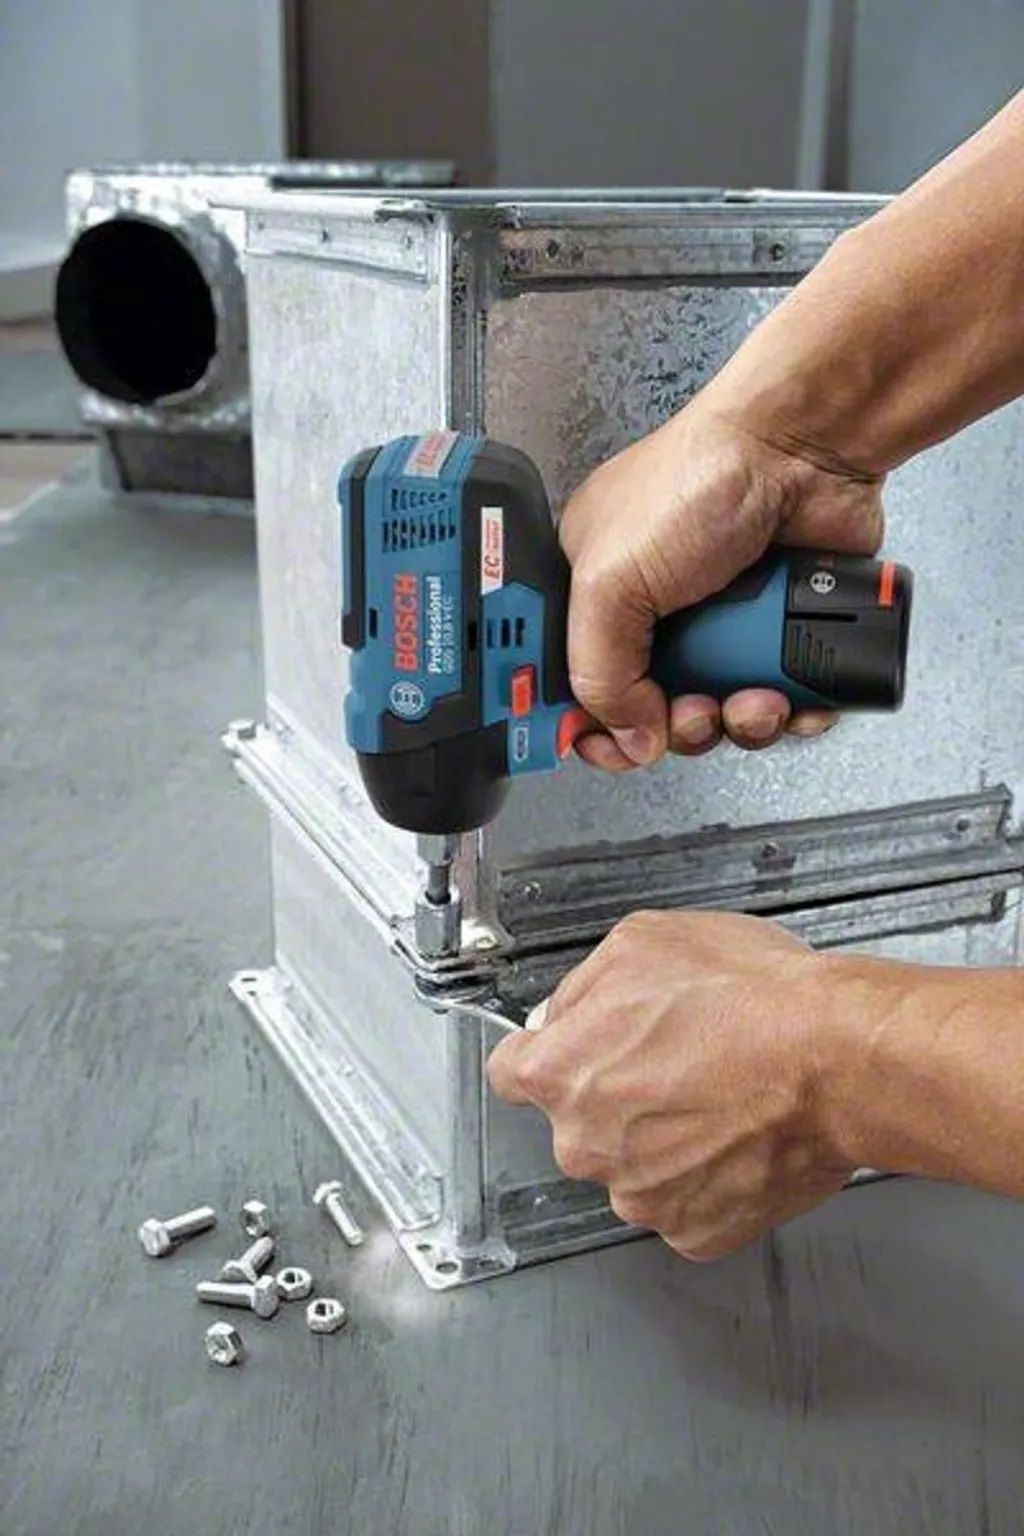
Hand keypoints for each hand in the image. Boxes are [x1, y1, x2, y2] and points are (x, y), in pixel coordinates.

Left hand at [487, 909, 863, 1260]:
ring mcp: (640, 1195)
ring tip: (720, 1093)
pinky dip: (706, 1177)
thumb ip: (583, 986)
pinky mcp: (694, 1232)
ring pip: (632, 1165)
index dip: (549, 1051)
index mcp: (558, 1072)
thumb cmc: (750, 998)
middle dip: (615, 1094)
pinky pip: (684, 1202)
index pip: (513, 1071)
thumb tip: (563, 1013)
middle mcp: (585, 1144)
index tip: (577, 1048)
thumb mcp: (644, 941)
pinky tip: (738, 1133)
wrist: (835, 1059)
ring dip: (662, 1139)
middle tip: (677, 1058)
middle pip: (578, 1121)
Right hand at [558, 400, 883, 769]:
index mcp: (596, 588)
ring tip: (754, 698)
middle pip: (653, 711)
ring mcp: (724, 622)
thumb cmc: (704, 477)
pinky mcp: (782, 629)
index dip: (593, 725)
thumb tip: (626, 734)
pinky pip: (785, 700)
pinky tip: (794, 694)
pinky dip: (793, 711)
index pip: (577, 681)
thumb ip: (599, 669)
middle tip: (694, 711)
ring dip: (739, 724)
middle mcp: (657, 609)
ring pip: (723, 714)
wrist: (805, 450)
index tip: (612, 748)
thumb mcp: (612, 580)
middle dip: (680, 728)